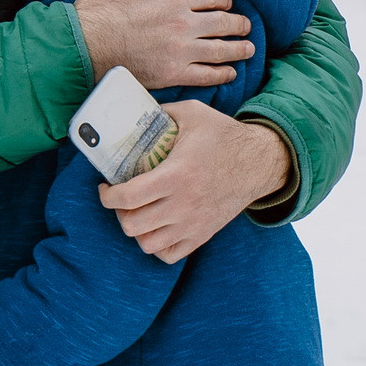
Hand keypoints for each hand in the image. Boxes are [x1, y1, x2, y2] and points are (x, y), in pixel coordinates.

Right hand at [74, 0, 253, 88]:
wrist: (84, 45)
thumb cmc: (99, 6)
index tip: (228, 3)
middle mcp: (183, 24)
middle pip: (223, 23)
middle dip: (239, 24)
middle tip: (246, 26)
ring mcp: (180, 51)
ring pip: (222, 50)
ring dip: (239, 49)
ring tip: (249, 49)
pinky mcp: (173, 74)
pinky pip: (207, 75)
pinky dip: (223, 73)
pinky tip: (231, 72)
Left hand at [95, 101, 291, 263]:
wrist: (260, 162)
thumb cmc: (224, 135)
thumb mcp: (192, 112)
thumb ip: (161, 111)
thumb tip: (132, 109)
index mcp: (176, 175)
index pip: (128, 198)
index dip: (107, 195)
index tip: (105, 186)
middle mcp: (183, 205)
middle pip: (132, 225)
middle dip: (117, 212)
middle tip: (119, 198)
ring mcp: (193, 224)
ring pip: (147, 244)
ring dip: (135, 229)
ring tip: (136, 213)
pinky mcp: (203, 234)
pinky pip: (169, 255)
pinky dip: (156, 246)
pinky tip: (155, 227)